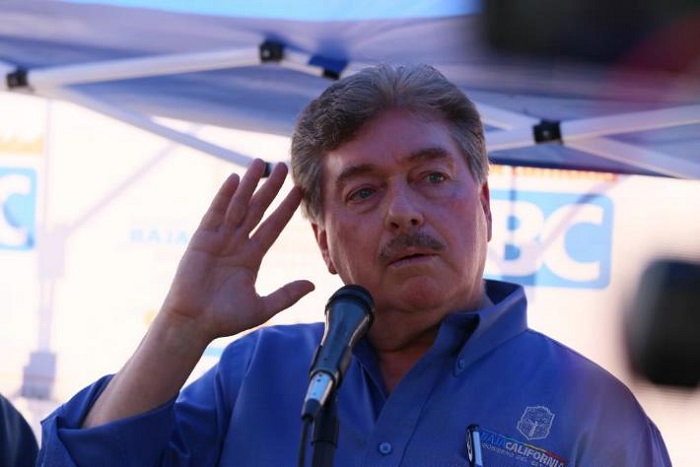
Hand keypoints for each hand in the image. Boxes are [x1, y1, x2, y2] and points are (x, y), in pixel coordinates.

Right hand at [160, 159, 314, 344]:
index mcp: (252, 257)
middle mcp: (237, 243)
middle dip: (271, 188)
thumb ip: (286, 294)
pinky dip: (223, 196)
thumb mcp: (262, 306)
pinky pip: (215, 213)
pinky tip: (234, 179)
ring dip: (249, 184)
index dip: (286, 208)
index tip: (300, 192)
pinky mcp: (202, 239)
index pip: (273, 226)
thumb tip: (312, 285)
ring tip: (261, 162)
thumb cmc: (224, 318)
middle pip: (258, 209)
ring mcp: (219, 239)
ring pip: (238, 205)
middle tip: (284, 166)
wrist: (193, 323)